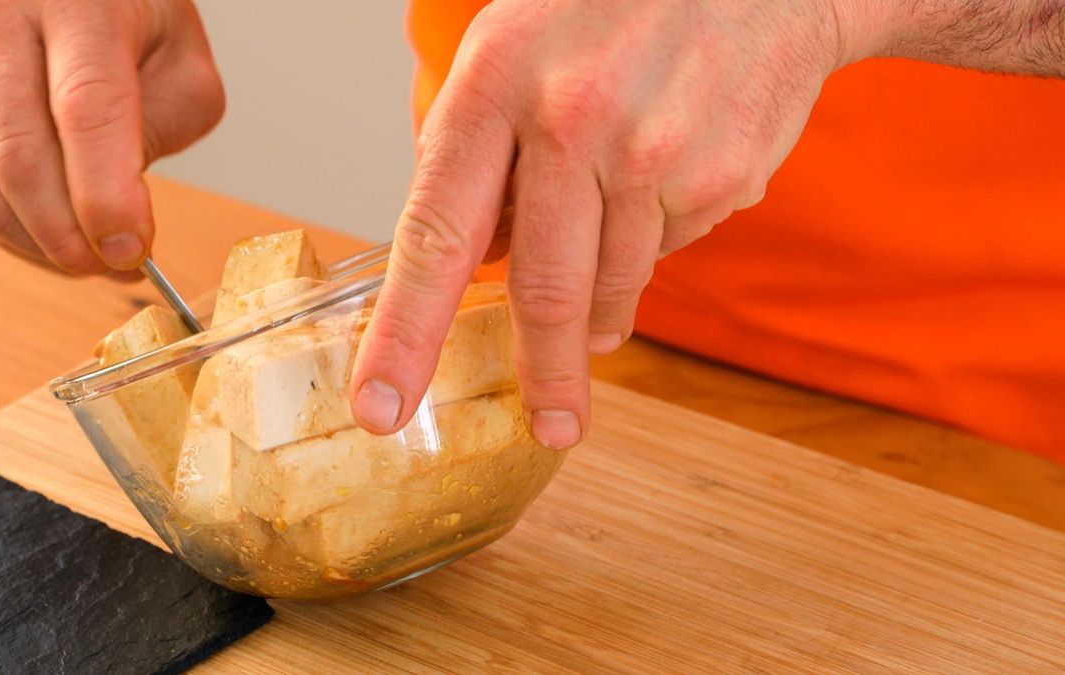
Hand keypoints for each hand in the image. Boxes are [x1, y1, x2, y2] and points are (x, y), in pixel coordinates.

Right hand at [0, 0, 223, 274]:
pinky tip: (64, 240)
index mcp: (76, 5)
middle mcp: (1, 27)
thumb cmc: (138, 20)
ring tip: (100, 260)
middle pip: (21, 156)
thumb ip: (166, 127)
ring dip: (45, 245)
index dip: (105, 193)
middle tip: (120, 266)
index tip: (132, 249)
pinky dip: (20, 234)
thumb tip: (120, 215)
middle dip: (71, 234)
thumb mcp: (184, 62)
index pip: (85, 108)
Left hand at [351, 0, 845, 447]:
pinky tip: (664, 176)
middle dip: (545, 374)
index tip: (382, 404)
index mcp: (497, 85)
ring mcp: (654, 151)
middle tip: (551, 425)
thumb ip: (481, 154)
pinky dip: (655, 236)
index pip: (435, 237)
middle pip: (543, 289)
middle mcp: (574, 121)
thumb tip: (477, 262)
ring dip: (606, 303)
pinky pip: (671, 247)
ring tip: (614, 270)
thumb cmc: (611, 6)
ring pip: (615, 280)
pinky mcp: (720, 176)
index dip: (405, 333)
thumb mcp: (513, 48)